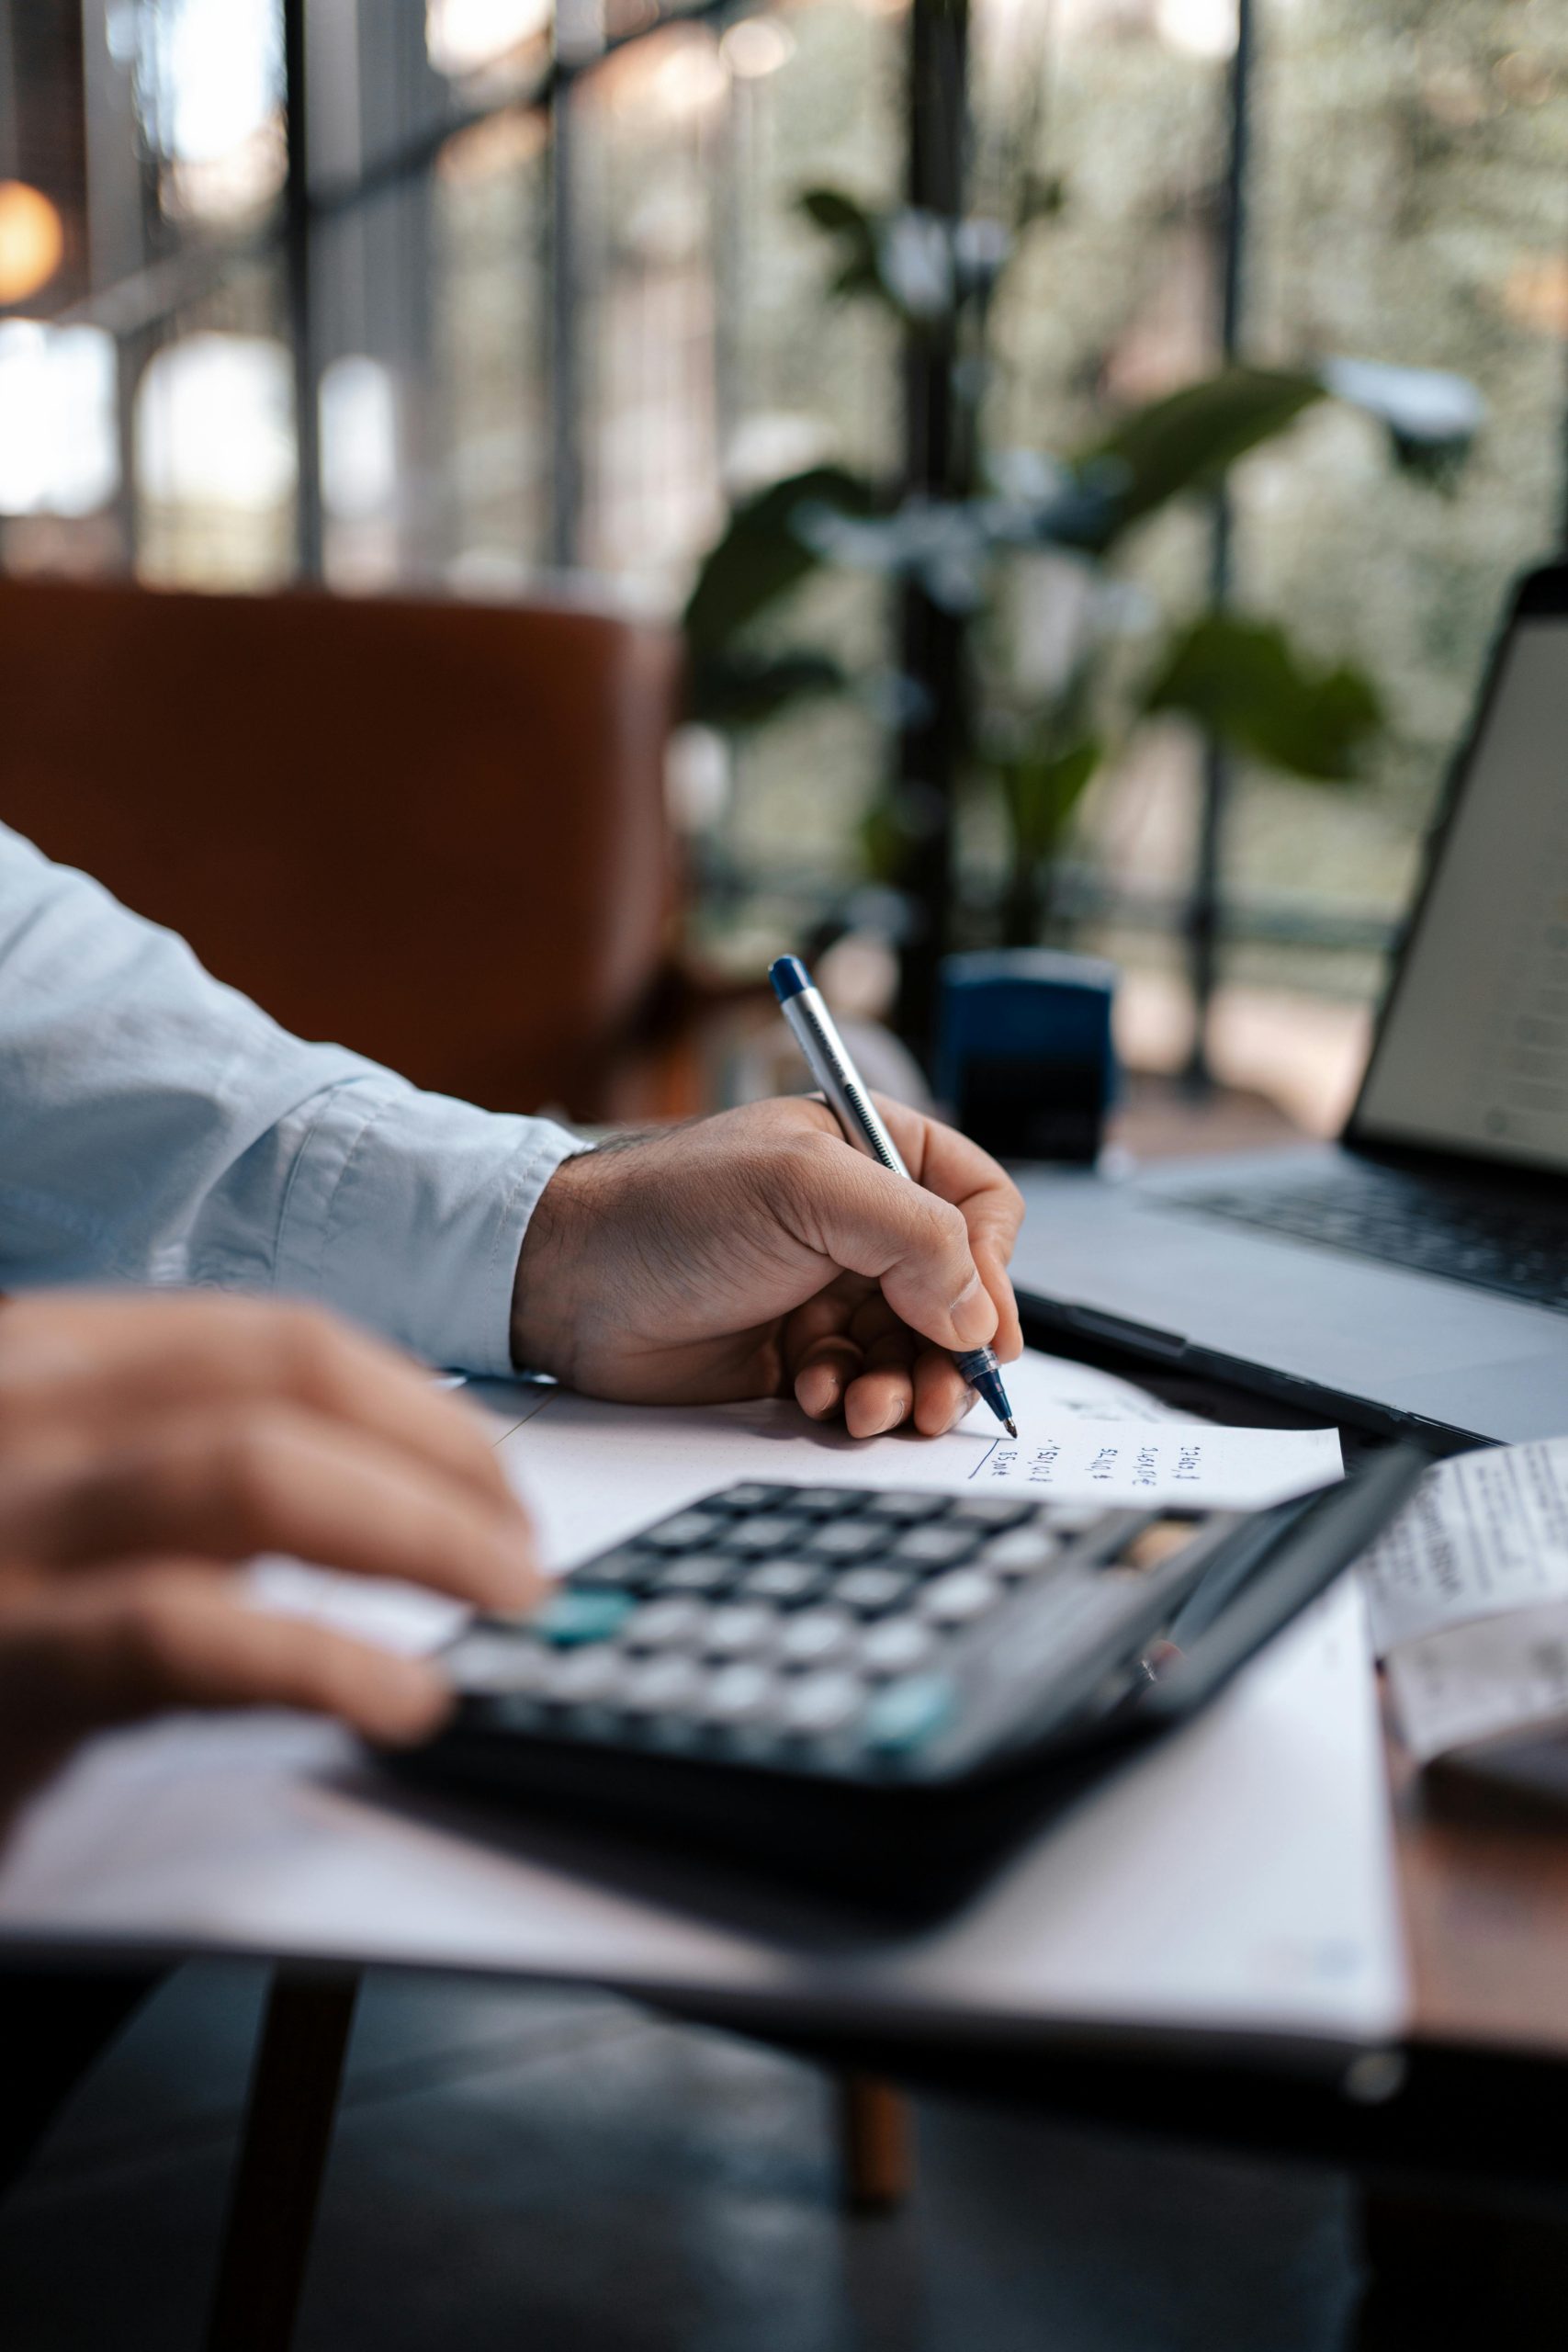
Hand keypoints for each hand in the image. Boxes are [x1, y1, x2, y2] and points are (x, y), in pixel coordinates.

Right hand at [0, 1292, 541, 1812]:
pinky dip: (324, 1659)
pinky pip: (186, 1634)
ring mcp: (0, 1523)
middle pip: (286, 1383)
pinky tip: (403, 1697)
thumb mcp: (51, 1507)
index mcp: (38, 1357)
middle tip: (522, 1553)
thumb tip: (383, 1489)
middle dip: (441, 1461)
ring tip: (504, 1602)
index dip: (415, 1404)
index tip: (493, 1478)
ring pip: (257, 1473)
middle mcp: (14, 1407)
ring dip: (418, 1534)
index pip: (273, 1338)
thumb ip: (175, 1473)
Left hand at [512, 1096, 1023, 1438]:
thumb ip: (912, 1236)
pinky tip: (811, 1395)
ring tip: (866, 1406)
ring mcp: (827, 1290)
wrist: (565, 1281)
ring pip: (911, 1351)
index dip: (993, 1269)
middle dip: (950, 1352)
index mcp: (872, 1154)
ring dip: (902, 1386)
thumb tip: (976, 1315)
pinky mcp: (793, 1352)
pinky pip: (858, 1385)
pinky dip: (849, 1400)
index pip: (979, 1206)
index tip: (984, 1330)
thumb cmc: (670, 1208)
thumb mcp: (804, 1191)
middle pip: (956, 1294)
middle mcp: (858, 1222)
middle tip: (936, 1398)